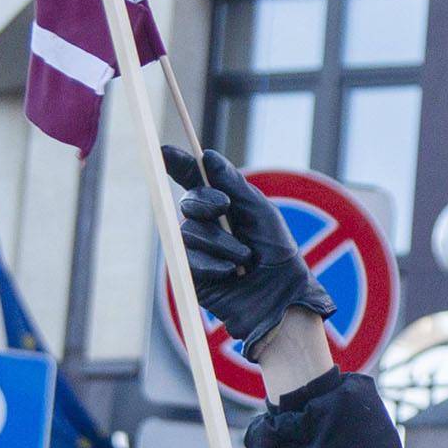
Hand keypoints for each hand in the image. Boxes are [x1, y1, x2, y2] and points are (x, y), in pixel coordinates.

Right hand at [161, 148, 335, 352]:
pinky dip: (212, 263)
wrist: (281, 296)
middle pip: (187, 202)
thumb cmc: (277, 253)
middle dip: (204, 201)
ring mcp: (197, 250)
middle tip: (225, 207)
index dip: (178, 163)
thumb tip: (207, 156)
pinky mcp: (192, 275)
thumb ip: (234, 185)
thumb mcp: (261, 212)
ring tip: (244, 258)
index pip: (194, 180)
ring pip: (189, 231)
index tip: (165, 150)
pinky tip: (230, 273)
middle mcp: (206, 224)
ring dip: (220, 242)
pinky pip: (189, 259)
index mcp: (223, 205)